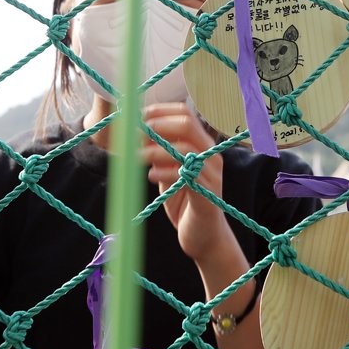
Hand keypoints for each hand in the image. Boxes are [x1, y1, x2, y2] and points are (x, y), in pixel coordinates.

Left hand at [141, 103, 226, 260]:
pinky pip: (185, 176)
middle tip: (136, 136)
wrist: (205, 237)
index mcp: (203, 146)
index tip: (138, 117)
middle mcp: (211, 156)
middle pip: (187, 124)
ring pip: (184, 149)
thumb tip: (137, 132)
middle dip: (157, 126)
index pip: (186, 114)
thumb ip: (159, 154)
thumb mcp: (168, 172)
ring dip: (155, 151)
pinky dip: (164, 173)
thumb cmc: (185, 203)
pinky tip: (151, 177)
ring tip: (138, 159)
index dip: (161, 111)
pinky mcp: (207, 195)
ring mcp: (212, 175)